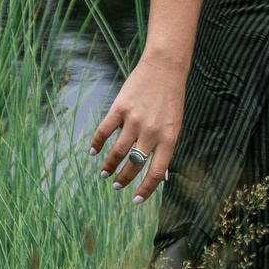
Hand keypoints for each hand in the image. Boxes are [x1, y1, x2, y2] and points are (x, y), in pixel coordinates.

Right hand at [89, 56, 186, 203]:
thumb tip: (161, 176)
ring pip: (117, 152)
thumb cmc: (172, 99)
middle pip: (134, 165)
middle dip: (124, 179)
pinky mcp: (120, 108)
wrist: (165, 68)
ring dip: (109, 166)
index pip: (156, 173)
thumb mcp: (176, 125)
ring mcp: (134, 120)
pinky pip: (104, 131)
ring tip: (104, 174)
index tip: (135, 200)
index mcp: (169, 139)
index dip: (145, 190)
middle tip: (116, 186)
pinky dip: (96, 144)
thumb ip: (166, 149)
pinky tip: (92, 152)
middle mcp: (151, 132)